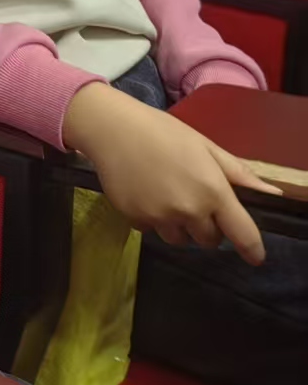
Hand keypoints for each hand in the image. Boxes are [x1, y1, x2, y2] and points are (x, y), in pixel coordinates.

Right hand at [62, 82, 281, 263]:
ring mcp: (160, 217)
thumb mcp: (206, 146)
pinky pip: (152, 230)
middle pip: (209, 240)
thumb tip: (272, 194)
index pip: (242, 234)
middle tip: (193, 200)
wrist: (112, 128)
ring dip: (179, 226)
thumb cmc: (163, 131)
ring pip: (180, 239)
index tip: (255, 256)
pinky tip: (145, 193)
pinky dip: (152, 218)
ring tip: (166, 197)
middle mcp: (189, 210)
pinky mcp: (135, 219)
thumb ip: (238, 174)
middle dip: (207, 226)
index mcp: (213, 191)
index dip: (253, 249)